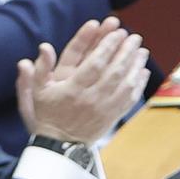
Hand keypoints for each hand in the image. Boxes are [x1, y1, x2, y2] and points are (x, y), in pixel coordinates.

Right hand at [18, 17, 149, 143]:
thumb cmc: (48, 113)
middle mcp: (91, 99)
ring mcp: (104, 109)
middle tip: (134, 37)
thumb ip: (41, 68)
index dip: (108, 47)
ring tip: (142, 51)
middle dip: (126, 52)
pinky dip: (138, 85)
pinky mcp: (112, 118)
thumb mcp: (37, 91)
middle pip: (114, 71)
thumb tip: (44, 47)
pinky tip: (142, 71)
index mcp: (74, 89)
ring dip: (136, 66)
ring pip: (125, 84)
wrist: (59, 145)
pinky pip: (129, 99)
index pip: (95, 63)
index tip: (117, 32)